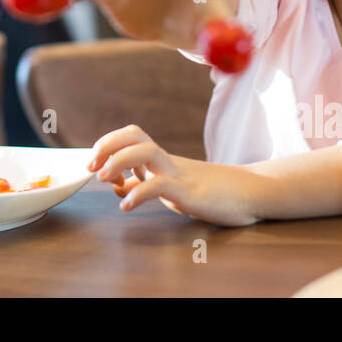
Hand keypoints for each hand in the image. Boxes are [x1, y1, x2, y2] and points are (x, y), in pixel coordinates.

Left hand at [87, 124, 261, 225]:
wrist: (251, 193)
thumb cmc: (210, 191)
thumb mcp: (170, 187)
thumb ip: (144, 184)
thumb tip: (117, 186)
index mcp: (162, 159)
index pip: (130, 136)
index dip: (107, 144)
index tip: (93, 163)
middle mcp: (168, 161)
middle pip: (134, 135)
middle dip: (107, 146)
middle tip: (91, 167)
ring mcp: (179, 173)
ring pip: (145, 151)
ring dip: (118, 161)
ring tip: (103, 179)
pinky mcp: (190, 191)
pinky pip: (160, 185)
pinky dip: (138, 193)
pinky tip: (127, 205)